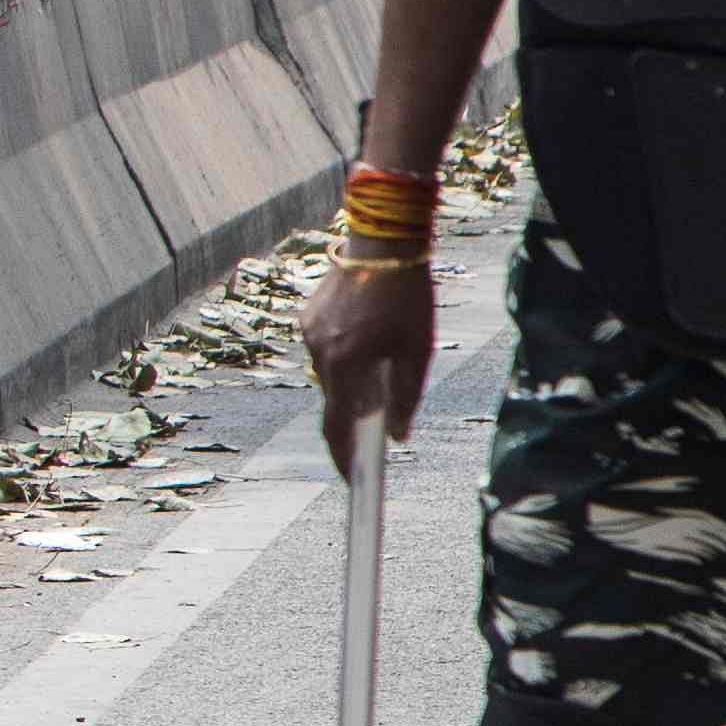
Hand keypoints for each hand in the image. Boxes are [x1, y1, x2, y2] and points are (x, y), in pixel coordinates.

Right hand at [304, 245, 433, 470]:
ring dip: (352, 382)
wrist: (383, 244)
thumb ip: (407, 396)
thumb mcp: (418, 350)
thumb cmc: (408, 297)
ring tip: (384, 364)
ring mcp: (309, 334)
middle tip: (374, 435)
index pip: (338, 426)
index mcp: (345, 362)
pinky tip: (369, 338)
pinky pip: (326, 350)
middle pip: (332, 402)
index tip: (352, 481)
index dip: (344, 457)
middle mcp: (319, 351)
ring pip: (330, 375)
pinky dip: (345, 357)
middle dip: (352, 419)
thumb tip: (399, 435)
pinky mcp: (308, 318)